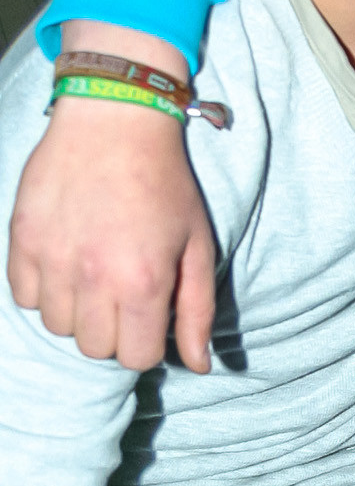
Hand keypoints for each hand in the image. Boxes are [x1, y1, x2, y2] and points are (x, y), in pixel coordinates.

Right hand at [8, 23, 214, 371]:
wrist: (115, 119)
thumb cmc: (165, 184)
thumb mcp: (198, 246)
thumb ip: (198, 311)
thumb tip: (200, 366)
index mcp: (143, 283)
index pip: (137, 358)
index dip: (148, 342)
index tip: (151, 315)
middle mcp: (93, 277)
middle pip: (96, 349)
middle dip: (115, 331)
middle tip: (124, 294)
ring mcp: (53, 259)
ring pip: (58, 326)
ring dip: (78, 312)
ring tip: (95, 276)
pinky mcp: (22, 240)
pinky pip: (25, 298)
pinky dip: (43, 290)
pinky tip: (66, 263)